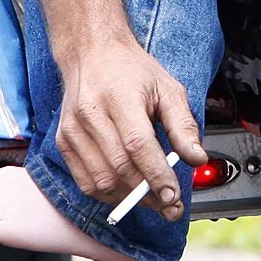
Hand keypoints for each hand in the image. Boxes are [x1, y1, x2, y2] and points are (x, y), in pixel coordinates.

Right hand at [56, 35, 208, 220]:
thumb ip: (183, 125)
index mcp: (120, 97)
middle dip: (148, 194)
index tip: (174, 196)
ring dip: (129, 199)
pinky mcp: (63, 142)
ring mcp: (73, 130)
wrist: (92, 54)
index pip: (138, 145)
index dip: (156, 175)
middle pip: (120, 167)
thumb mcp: (168, 89)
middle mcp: (91, 114)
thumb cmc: (132, 72)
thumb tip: (197, 158)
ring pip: (101, 181)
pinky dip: (108, 195)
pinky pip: (85, 182)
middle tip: (171, 206)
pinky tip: (127, 193)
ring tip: (153, 201)